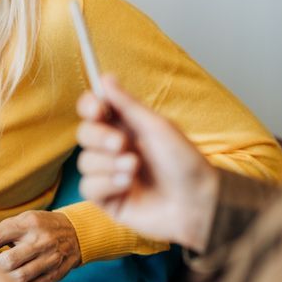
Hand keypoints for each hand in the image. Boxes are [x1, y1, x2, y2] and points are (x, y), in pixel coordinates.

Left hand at [0, 211, 80, 281]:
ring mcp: (49, 260)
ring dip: (1, 280)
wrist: (76, 233)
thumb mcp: (23, 218)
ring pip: (19, 277)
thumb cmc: (40, 226)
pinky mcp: (54, 275)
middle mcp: (40, 241)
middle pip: (8, 260)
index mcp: (28, 224)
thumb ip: (2, 230)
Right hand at [75, 74, 218, 251]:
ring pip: (85, 162)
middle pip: (84, 134)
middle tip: (121, 144)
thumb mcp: (158, 127)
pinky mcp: (108, 200)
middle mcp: (115, 149)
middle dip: (99, 137)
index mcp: (126, 127)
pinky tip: (128, 185)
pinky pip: (88, 187)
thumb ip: (127, 104)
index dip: (89, 106)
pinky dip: (107, 183)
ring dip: (109, 164)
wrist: (197, 203)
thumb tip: (104, 77)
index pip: (94, 110)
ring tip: (135, 168)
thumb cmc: (185, 163)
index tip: (97, 109)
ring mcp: (110, 175)